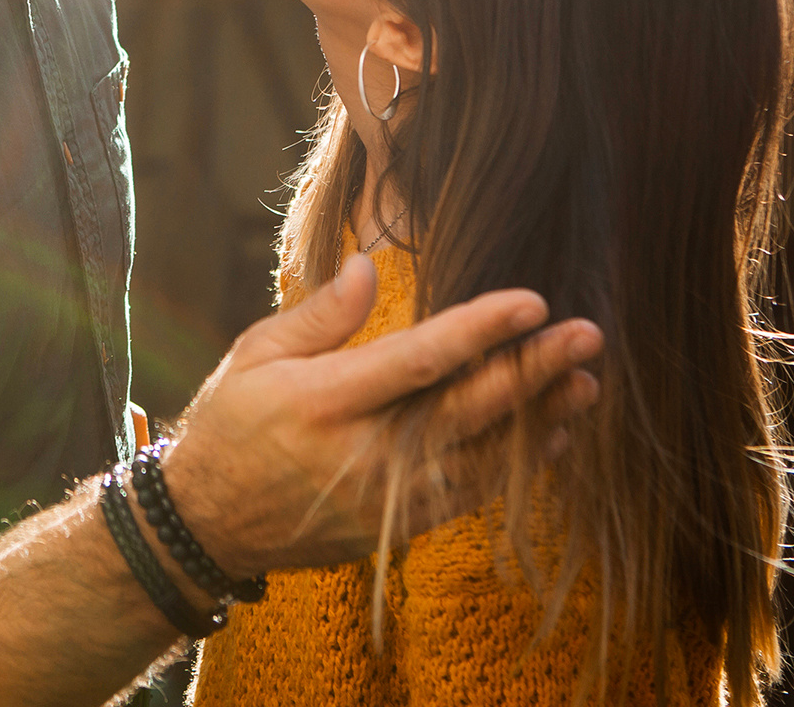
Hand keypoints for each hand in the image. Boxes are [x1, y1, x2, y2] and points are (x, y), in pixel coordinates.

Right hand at [157, 253, 602, 574]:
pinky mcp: (395, 529)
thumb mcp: (255, 354)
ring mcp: (384, 500)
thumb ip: (320, 315)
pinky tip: (550, 438)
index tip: (532, 301)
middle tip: (588, 337)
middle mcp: (362, 455)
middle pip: (465, 410)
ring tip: (586, 385)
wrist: (206, 525)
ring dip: (538, 422)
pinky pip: (469, 497)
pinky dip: (514, 468)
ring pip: (480, 460)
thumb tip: (367, 265)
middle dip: (532, 371)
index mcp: (324, 400)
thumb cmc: (231, 424)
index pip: (419, 359)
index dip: (480, 329)